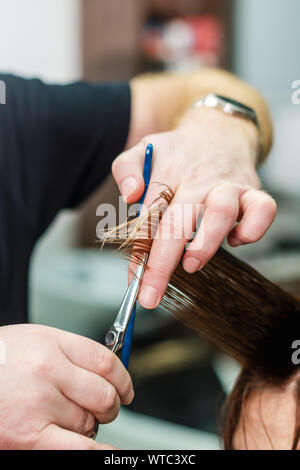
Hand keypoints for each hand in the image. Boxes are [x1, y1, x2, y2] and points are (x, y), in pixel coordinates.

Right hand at [0, 324, 133, 449]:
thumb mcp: (32, 341)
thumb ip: (69, 353)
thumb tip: (107, 372)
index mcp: (49, 343)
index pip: (105, 361)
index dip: (124, 378)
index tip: (126, 388)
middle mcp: (47, 371)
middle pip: (104, 394)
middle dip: (110, 405)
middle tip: (103, 408)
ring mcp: (38, 405)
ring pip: (89, 422)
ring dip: (89, 426)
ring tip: (66, 420)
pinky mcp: (29, 438)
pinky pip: (79, 450)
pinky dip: (98, 453)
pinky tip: (102, 452)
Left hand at [112, 107, 276, 308]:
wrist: (218, 130)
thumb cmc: (177, 152)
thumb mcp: (143, 151)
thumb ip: (125, 170)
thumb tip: (130, 196)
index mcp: (168, 172)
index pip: (149, 216)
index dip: (141, 251)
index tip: (135, 280)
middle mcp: (199, 178)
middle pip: (180, 220)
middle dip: (163, 263)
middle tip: (151, 294)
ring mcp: (228, 185)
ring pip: (222, 212)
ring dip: (205, 243)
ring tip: (190, 264)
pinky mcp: (253, 191)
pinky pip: (262, 210)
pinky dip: (252, 231)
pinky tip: (234, 240)